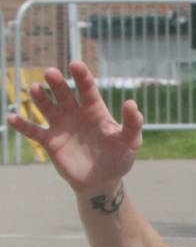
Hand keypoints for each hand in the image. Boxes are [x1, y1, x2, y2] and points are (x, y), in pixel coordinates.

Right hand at [5, 61, 143, 194]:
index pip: (87, 90)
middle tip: (50, 72)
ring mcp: (61, 126)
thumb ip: (132, 123)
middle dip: (57, 83)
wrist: (103, 181)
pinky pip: (33, 131)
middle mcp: (75, 114)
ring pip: (47, 107)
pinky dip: (22, 125)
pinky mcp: (50, 141)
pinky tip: (11, 117)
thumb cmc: (119, 159)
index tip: (75, 64)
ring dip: (40, 98)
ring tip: (35, 88)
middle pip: (64, 94)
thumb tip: (131, 103)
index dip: (82, 77)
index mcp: (95, 111)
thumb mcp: (130, 142)